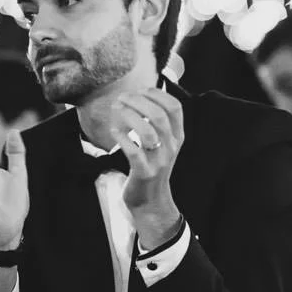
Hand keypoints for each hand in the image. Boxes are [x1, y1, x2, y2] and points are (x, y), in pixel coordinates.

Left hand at [109, 89, 183, 249]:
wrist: (151, 200)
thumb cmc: (152, 165)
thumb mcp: (162, 144)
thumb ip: (158, 123)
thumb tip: (144, 95)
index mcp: (177, 136)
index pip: (175, 107)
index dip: (157, 94)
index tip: (140, 91)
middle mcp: (171, 146)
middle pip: (159, 116)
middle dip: (138, 101)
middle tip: (122, 98)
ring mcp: (159, 160)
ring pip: (147, 132)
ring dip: (129, 116)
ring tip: (117, 109)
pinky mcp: (144, 172)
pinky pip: (133, 151)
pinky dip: (122, 137)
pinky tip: (114, 130)